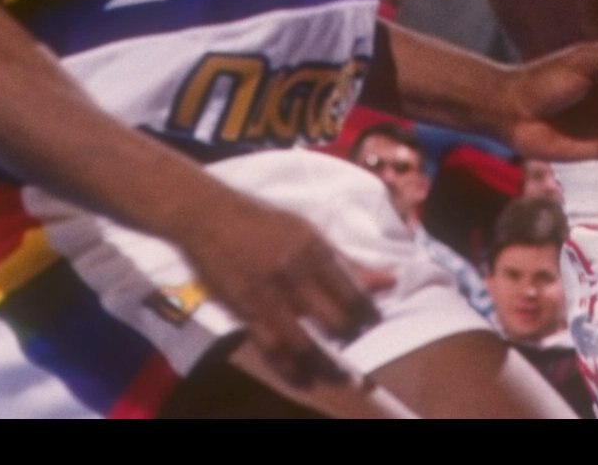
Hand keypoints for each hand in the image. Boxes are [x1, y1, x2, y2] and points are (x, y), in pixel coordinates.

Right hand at [179, 183, 386, 394]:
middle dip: (350, 340)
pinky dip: (292, 373)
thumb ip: (346, 262)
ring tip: (341, 377)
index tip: (372, 323)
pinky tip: (305, 381)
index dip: (368, 315)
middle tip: (356, 345)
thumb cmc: (262, 222)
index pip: (354, 293)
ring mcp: (269, 295)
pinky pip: (274, 352)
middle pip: (335, 322)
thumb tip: (389, 281)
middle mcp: (295, 273)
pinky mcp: (246, 312)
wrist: (208, 216)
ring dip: (327, 367)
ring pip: (306, 345)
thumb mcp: (306, 232)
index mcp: (314, 248)